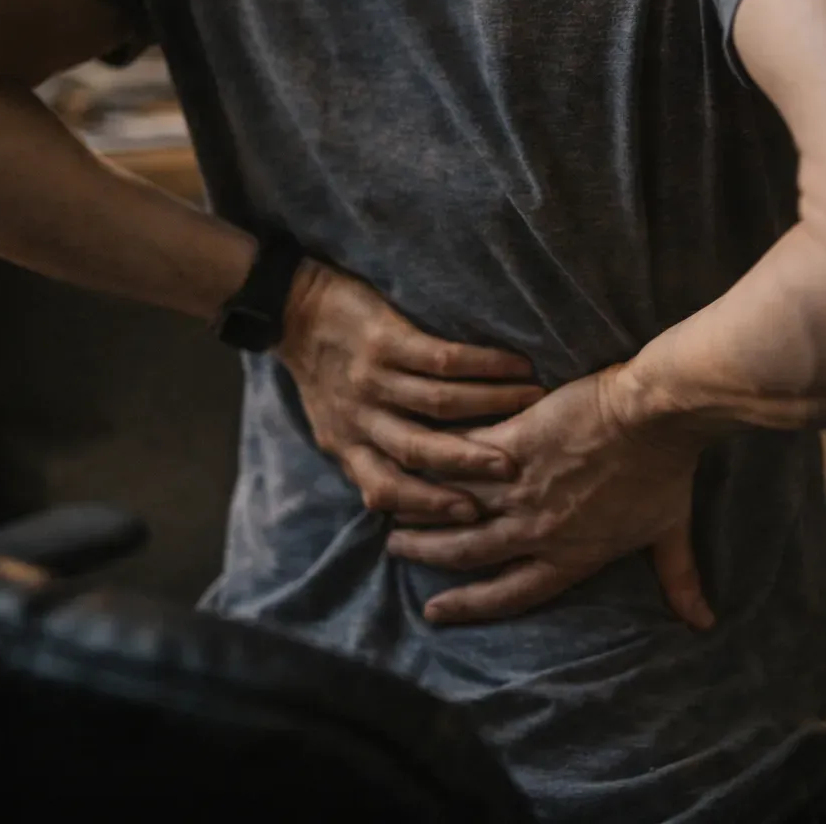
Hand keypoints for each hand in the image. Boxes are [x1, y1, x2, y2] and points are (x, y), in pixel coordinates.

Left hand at [279, 260, 543, 523]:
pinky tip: (517, 365)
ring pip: (439, 403)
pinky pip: (443, 358)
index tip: (472, 516)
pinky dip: (485, 364)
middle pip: (418, 450)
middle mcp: (359, 417)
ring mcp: (372, 377)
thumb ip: (370, 459)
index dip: (428, 505)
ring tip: (533, 405)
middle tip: (513, 472)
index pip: (386, 487)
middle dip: (468, 463)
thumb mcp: (336, 427)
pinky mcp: (385, 338)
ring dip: (492, 405)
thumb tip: (416, 502)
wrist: (292, 308)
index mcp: (347, 446)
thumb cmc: (324, 372)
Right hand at [385, 365, 715, 628]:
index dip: (471, 605)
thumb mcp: (670, 531)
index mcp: (571, 556)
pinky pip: (461, 460)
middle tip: (397, 552)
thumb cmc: (668, 469)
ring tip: (390, 508)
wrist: (657, 414)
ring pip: (455, 509)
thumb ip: (679, 579)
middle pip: (470, 552)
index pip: (511, 592)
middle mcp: (538, 530)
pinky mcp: (512, 445)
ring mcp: (521, 489)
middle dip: (430, 555)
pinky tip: (406, 455)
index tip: (436, 610)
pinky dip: (433, 461)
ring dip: (419, 511)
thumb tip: (703, 622)